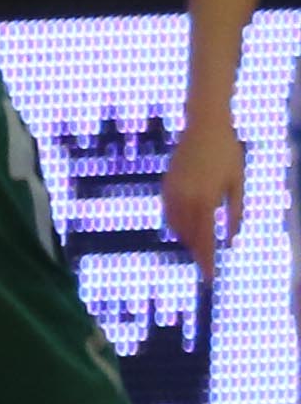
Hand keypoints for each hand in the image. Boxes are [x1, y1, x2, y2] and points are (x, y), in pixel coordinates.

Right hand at [162, 119, 245, 280]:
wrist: (204, 126)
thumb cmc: (227, 152)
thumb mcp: (238, 182)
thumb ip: (235, 211)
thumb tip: (231, 238)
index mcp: (207, 199)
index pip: (205, 239)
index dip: (207, 260)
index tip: (209, 277)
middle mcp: (186, 199)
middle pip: (189, 236)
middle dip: (197, 251)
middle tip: (205, 264)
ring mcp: (172, 192)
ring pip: (176, 227)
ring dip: (187, 238)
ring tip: (197, 247)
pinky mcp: (166, 186)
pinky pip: (169, 213)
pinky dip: (177, 224)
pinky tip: (186, 227)